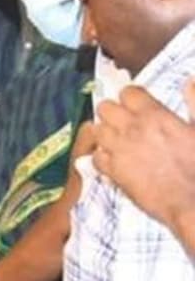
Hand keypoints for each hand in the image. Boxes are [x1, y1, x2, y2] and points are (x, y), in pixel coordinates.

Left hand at [94, 81, 194, 232]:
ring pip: (96, 130)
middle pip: (105, 107)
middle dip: (113, 111)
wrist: (191, 201)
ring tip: (118, 140)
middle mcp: (131, 128)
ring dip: (105, 132)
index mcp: (154, 115)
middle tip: (124, 121)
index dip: (132, 96)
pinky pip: (95, 156)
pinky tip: (114, 160)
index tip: (137, 104)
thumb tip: (189, 80)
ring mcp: (119, 149)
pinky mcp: (112, 171)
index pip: (128, 92)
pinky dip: (102, 157)